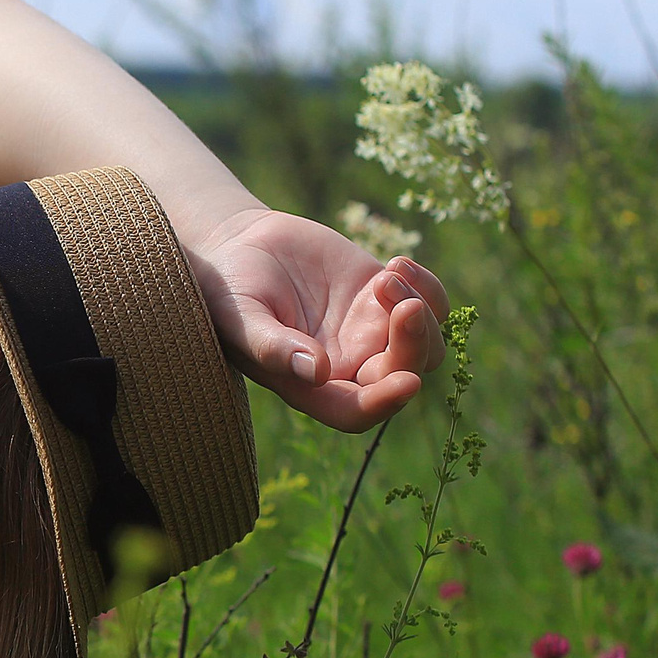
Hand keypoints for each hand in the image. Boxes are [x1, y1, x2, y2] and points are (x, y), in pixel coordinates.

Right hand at [187, 210, 450, 431]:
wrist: (239, 246)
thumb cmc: (226, 290)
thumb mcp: (240, 316)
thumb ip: (272, 345)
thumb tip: (315, 372)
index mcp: (311, 385)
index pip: (356, 411)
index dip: (384, 404)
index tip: (406, 381)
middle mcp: (348, 365)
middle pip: (403, 373)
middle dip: (414, 344)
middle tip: (404, 305)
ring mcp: (370, 330)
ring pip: (427, 342)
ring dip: (423, 310)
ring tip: (387, 275)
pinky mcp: (383, 296)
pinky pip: (430, 302)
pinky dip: (427, 286)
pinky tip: (396, 264)